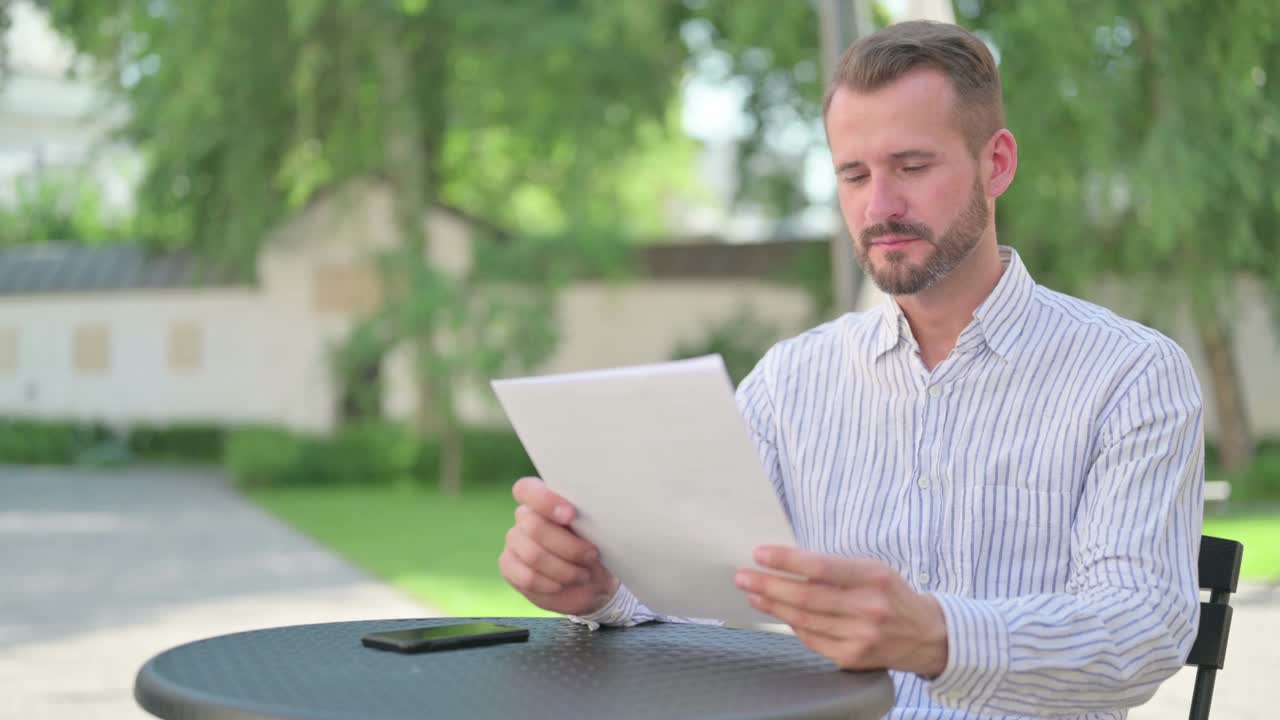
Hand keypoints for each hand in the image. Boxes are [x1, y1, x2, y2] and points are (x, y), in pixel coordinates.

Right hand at [499, 476, 619, 615]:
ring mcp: (514, 541)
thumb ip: (587, 519)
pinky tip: (562, 585)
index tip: (571, 515)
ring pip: (532, 554)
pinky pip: (526, 576)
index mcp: (544, 498)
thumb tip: (592, 512)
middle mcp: (525, 516)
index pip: (527, 490)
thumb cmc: (597, 548)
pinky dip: (550, 584)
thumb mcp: (599, 532)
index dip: (545, 501)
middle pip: (535, 527)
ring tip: (583, 575)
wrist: (592, 581)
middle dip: (569, 547)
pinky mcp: (509, 566)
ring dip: (564, 569)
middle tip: (591, 555)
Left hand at [735, 547, 947, 676]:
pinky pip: (812, 640)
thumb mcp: (873, 569)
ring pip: (804, 620)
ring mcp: (860, 637)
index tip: (760, 554)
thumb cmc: (891, 594)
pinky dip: (793, 625)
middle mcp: (868, 608)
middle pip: (806, 597)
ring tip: (753, 594)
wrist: (926, 635)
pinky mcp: (853, 658)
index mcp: (873, 577)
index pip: (822, 567)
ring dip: (774, 606)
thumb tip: (789, 565)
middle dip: (768, 586)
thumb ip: (837, 568)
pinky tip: (779, 614)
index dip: (787, 561)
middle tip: (743, 577)